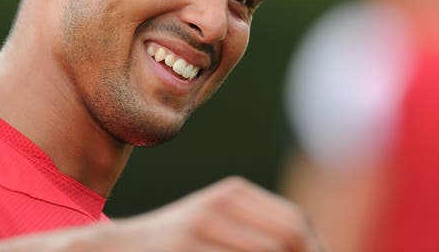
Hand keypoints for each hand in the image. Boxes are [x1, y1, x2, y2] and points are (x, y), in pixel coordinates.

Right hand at [108, 176, 323, 251]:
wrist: (123, 246)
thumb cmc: (179, 243)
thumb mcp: (217, 224)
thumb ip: (256, 229)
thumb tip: (310, 245)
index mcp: (234, 193)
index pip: (296, 222)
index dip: (314, 249)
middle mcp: (222, 201)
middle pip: (290, 235)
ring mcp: (204, 223)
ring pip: (269, 250)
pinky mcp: (187, 245)